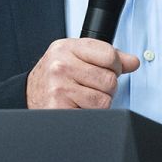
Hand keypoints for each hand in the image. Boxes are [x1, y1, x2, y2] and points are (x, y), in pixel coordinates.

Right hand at [26, 38, 140, 108]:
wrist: (28, 94)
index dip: (115, 66)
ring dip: (99, 103)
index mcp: (67, 47)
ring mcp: (59, 87)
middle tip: (91, 87)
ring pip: (104, 100)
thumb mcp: (77, 56)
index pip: (109, 54)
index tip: (108, 70)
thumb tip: (133, 61)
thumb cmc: (55, 75)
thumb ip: (106, 56)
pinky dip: (89, 114)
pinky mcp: (59, 108)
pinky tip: (77, 107)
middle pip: (110, 80)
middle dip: (106, 88)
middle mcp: (61, 65)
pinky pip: (93, 114)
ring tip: (83, 98)